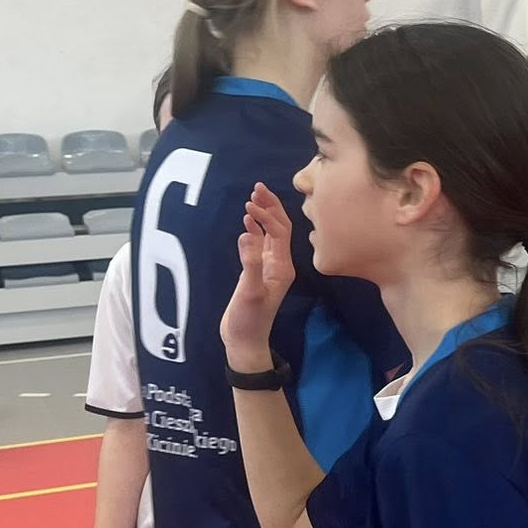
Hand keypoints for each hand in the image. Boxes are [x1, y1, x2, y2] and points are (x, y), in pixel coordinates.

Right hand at [220, 182, 295, 365]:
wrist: (245, 340)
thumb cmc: (249, 320)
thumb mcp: (250, 292)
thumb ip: (250, 264)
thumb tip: (247, 234)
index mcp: (283, 267)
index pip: (280, 232)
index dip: (267, 215)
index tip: (250, 203)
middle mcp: (280, 264)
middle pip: (280, 227)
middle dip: (270, 207)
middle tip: (257, 187)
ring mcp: (270, 267)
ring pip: (271, 234)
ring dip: (263, 215)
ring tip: (252, 197)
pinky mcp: (259, 271)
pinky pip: (261, 244)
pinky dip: (255, 229)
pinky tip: (246, 221)